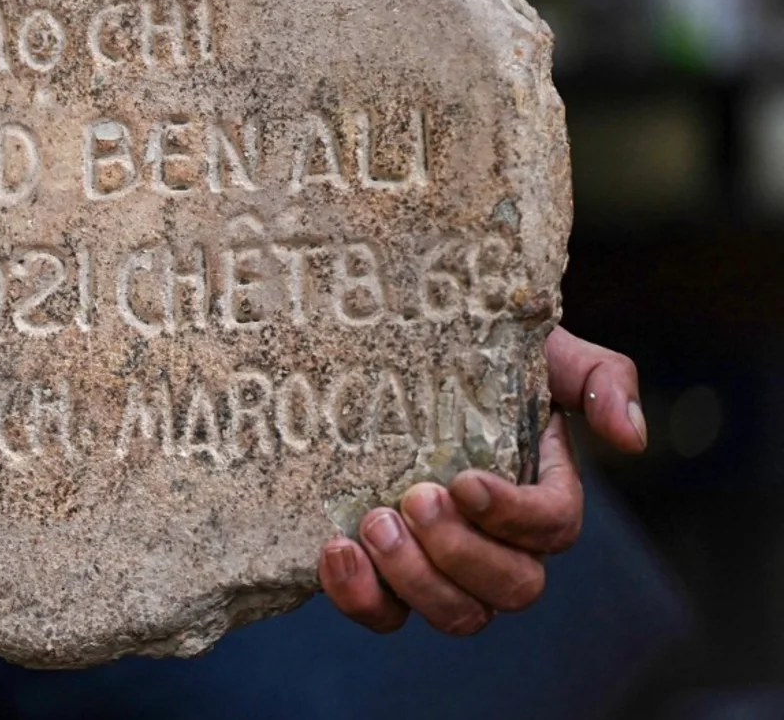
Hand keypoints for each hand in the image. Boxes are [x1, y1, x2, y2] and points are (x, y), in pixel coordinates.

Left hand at [318, 327, 646, 633]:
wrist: (389, 361)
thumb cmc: (474, 356)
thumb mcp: (542, 351)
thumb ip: (600, 377)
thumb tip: (631, 437)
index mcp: (542, 494)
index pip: (554, 527)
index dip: (514, 517)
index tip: (464, 481)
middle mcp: (502, 545)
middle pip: (511, 588)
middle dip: (459, 554)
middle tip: (411, 500)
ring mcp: (445, 569)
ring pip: (456, 615)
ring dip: (413, 579)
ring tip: (371, 524)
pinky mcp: (388, 578)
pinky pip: (386, 615)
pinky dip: (360, 596)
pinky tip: (334, 551)